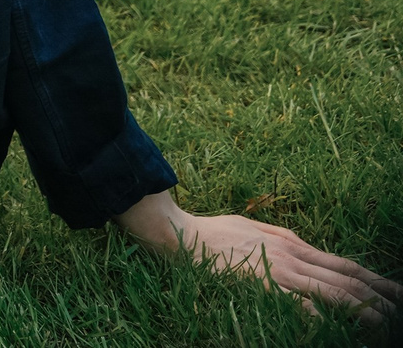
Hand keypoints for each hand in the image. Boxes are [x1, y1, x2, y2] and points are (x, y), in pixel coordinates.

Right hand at [116, 190, 398, 325]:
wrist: (179, 233)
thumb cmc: (213, 231)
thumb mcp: (256, 229)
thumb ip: (284, 240)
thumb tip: (308, 252)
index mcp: (292, 244)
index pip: (345, 265)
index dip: (374, 280)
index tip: (396, 293)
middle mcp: (291, 257)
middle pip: (346, 280)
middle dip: (379, 298)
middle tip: (401, 313)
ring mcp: (277, 270)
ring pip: (331, 292)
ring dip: (362, 309)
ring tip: (384, 324)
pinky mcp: (260, 284)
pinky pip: (297, 304)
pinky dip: (319, 318)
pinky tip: (335, 330)